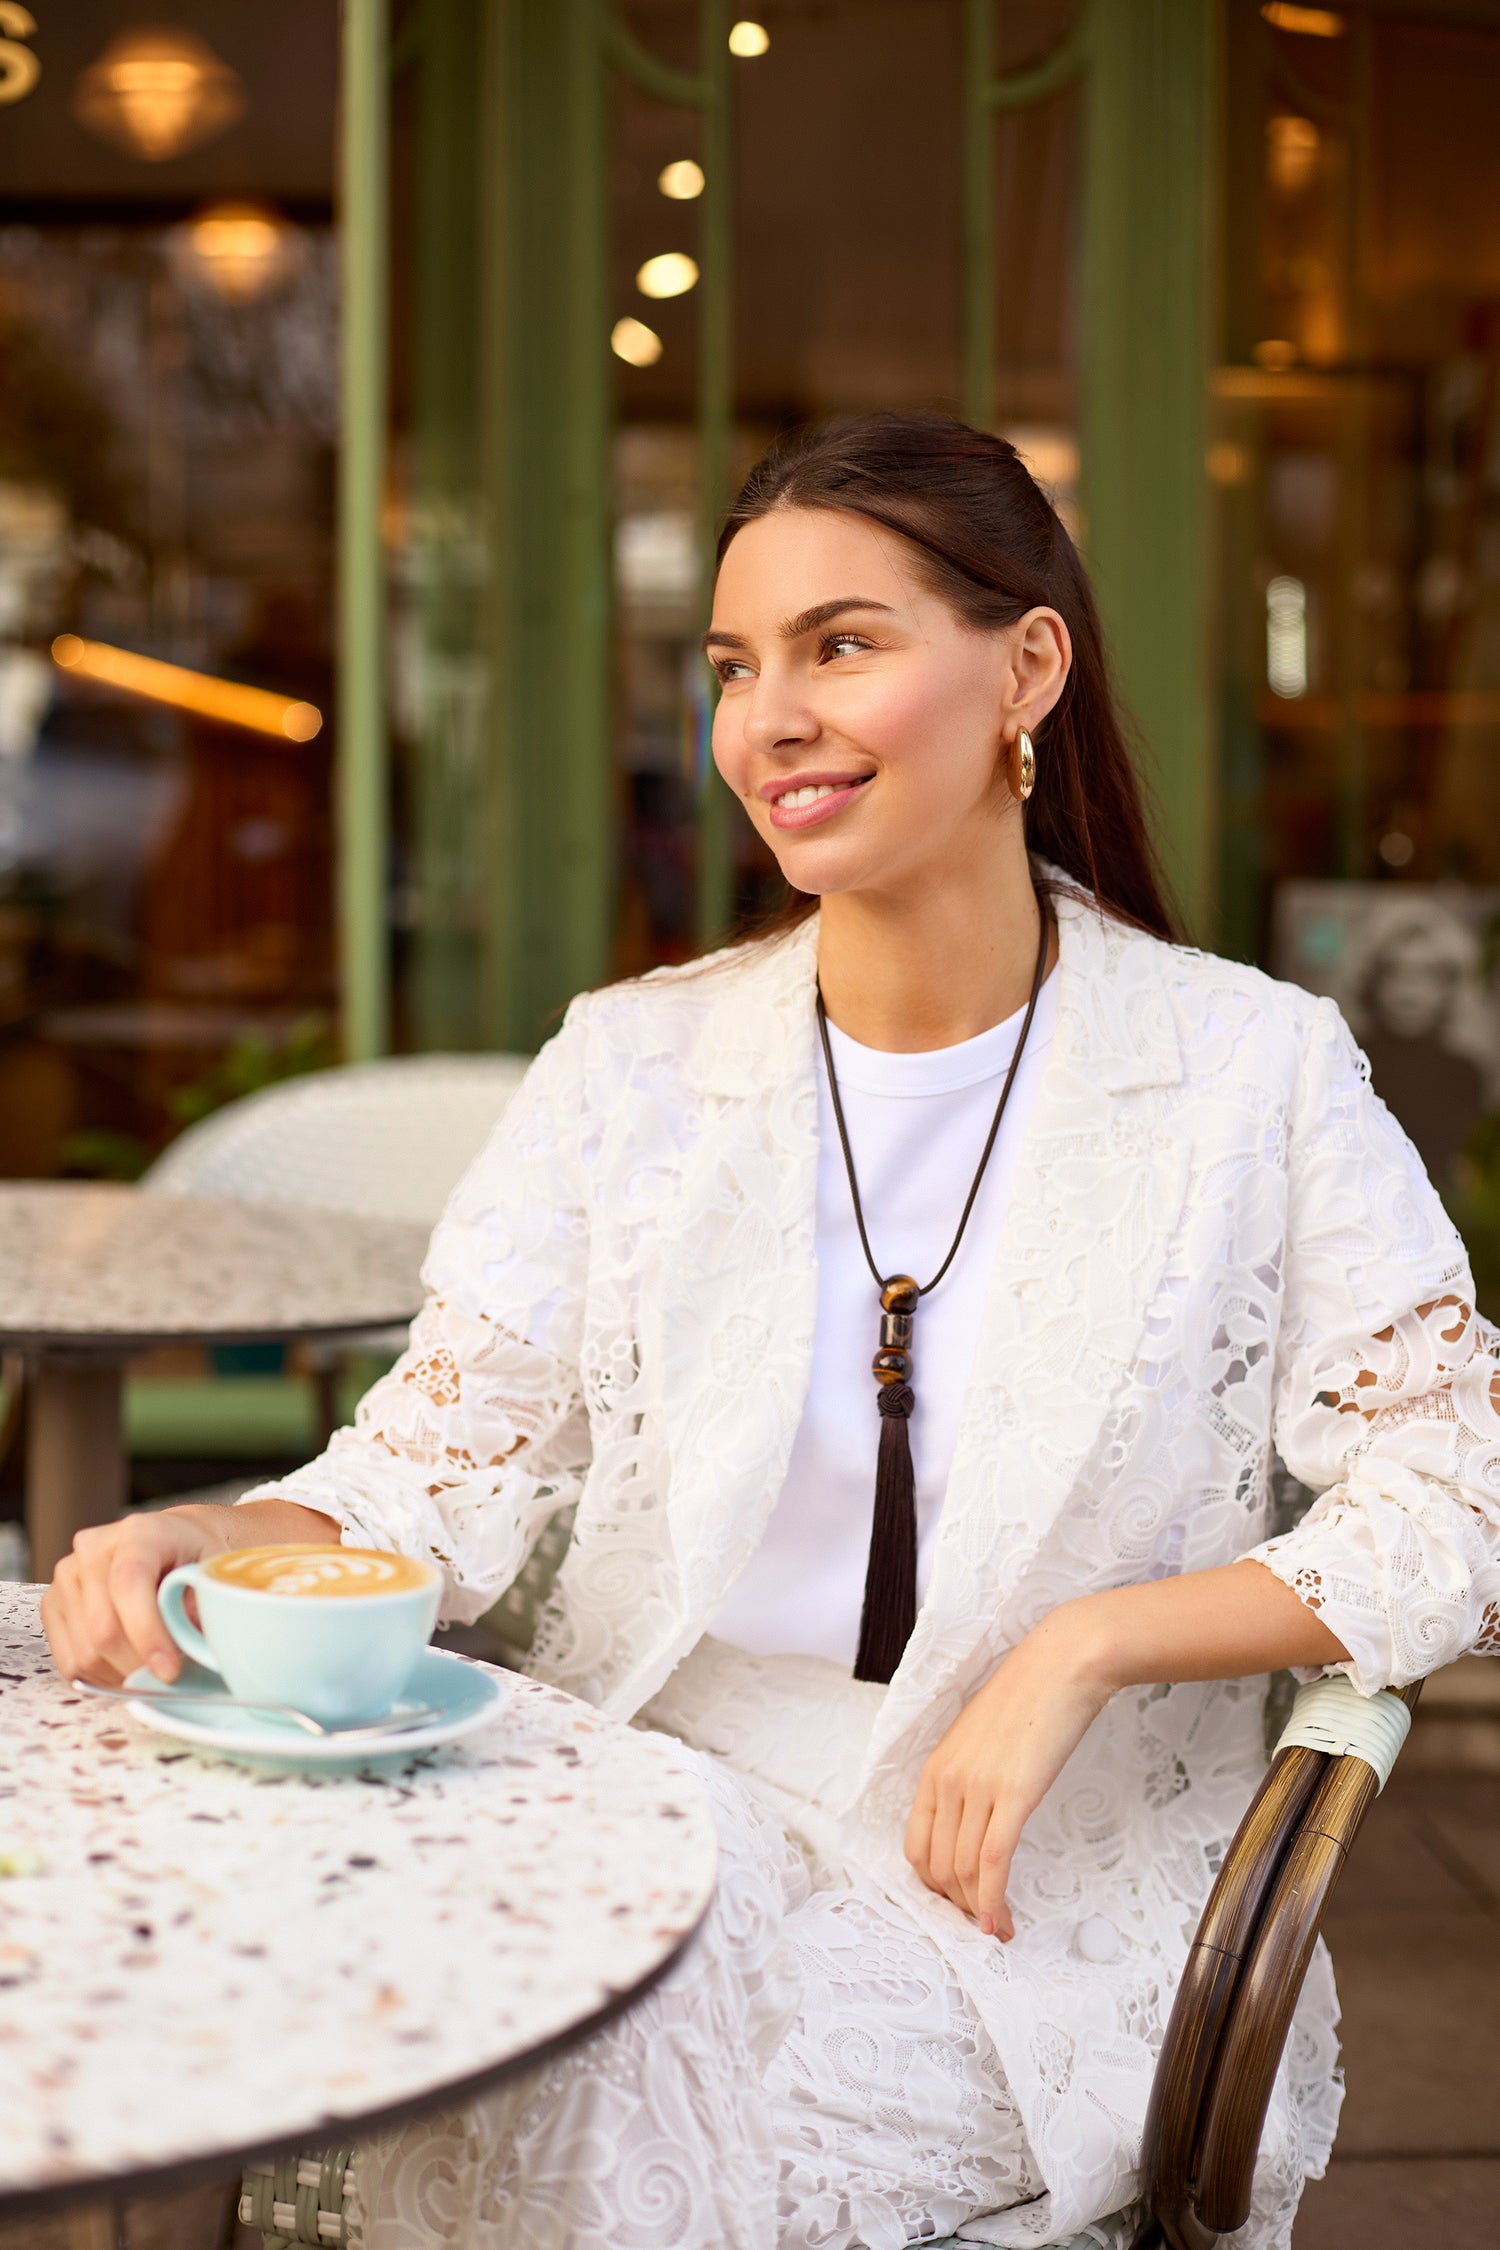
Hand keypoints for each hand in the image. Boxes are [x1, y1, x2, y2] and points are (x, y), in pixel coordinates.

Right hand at [41, 1498, 341, 1687]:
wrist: (180, 1542)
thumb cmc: (201, 1556)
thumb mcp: (216, 1572)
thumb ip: (202, 1607)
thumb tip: (190, 1646)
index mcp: (139, 1532)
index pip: (129, 1585)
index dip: (148, 1634)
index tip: (171, 1671)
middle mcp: (94, 1550)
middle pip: (103, 1628)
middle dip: (139, 1664)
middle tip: (171, 1676)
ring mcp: (69, 1576)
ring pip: (85, 1651)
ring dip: (121, 1673)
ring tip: (153, 1666)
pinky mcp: (55, 1603)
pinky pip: (69, 1660)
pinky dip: (101, 1675)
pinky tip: (128, 1665)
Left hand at [904, 1606, 1114, 1939]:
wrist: (1061, 1665)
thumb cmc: (1028, 1699)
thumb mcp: (980, 1740)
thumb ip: (970, 1779)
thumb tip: (976, 1821)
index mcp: (935, 1769)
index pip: (916, 1848)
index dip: (934, 1887)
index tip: (959, 1903)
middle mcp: (948, 1781)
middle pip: (938, 1868)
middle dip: (959, 1906)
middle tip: (984, 1923)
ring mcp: (978, 1787)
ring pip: (963, 1870)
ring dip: (980, 1910)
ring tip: (999, 1928)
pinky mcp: (1013, 1794)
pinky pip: (993, 1860)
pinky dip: (994, 1899)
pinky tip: (1001, 1922)